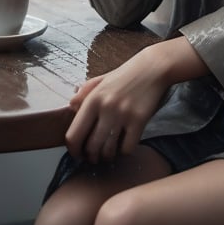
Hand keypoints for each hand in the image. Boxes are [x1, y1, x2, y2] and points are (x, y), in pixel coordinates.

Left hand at [65, 46, 171, 163]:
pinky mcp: (140, 120)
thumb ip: (85, 92)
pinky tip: (124, 144)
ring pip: (108, 151)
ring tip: (108, 153)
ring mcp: (123, 115)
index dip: (73, 150)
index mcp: (93, 98)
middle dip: (90, 157)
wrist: (153, 67)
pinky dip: (124, 151)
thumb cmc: (127, 74)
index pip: (73, 135)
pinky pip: (127, 148)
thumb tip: (70, 106)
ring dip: (107, 157)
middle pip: (91, 147)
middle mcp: (106, 107)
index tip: (77, 154)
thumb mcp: (102, 80)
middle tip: (93, 157)